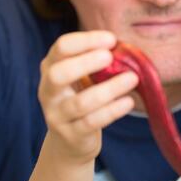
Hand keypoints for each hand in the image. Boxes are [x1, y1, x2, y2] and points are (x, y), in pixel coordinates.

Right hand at [38, 31, 137, 164]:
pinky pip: (91, 122)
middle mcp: (48, 91)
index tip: (111, 39)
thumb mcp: (84, 77)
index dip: (85, 40)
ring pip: (80, 103)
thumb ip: (97, 62)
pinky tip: (128, 102)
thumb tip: (126, 49)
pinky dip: (112, 110)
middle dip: (85, 63)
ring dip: (109, 89)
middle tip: (110, 57)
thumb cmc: (82, 97)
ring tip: (132, 79)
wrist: (70, 141)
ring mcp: (57, 115)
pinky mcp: (71, 135)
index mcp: (51, 68)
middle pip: (58, 74)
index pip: (61, 48)